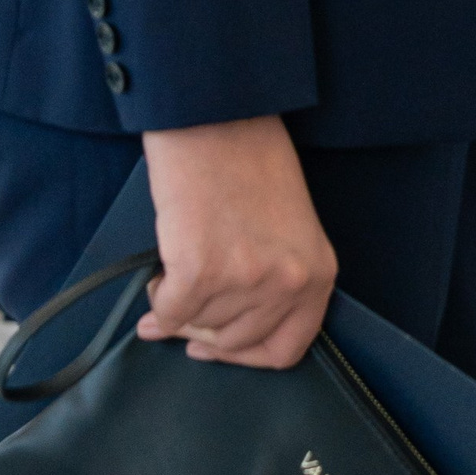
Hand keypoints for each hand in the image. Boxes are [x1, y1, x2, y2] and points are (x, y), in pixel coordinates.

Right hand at [138, 116, 336, 367]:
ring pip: (199, 327)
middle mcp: (287, 283)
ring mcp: (245, 280)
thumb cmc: (251, 161)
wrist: (218, 118)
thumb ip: (269, 283)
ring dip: (181, 308)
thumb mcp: (287, 229)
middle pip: (235, 344)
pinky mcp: (200, 271)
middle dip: (204, 332)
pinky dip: (158, 302)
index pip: (286, 349)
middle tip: (185, 310)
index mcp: (317, 273)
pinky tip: (160, 275)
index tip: (218, 347)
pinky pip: (170, 312)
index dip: (245, 356)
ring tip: (176, 272)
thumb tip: (218, 337)